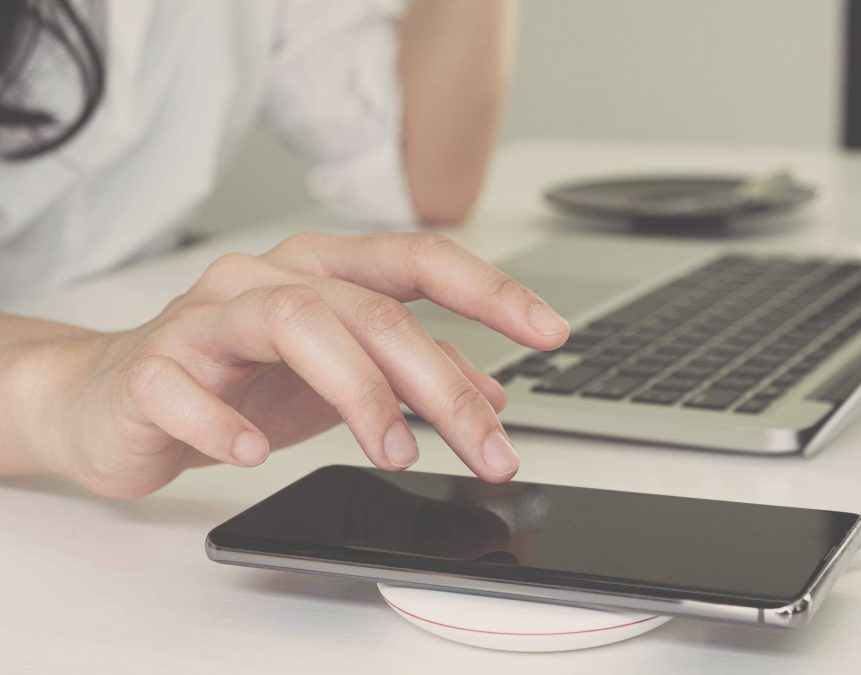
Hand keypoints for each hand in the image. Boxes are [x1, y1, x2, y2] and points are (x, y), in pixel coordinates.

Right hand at [30, 232, 568, 497]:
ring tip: (395, 453)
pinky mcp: (151, 367)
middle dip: (441, 383)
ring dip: (358, 393)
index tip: (551, 331)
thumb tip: (495, 396)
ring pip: (292, 321)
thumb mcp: (342, 376)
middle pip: (370, 309)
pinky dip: (226, 423)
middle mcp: (268, 277)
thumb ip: (413, 374)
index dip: (490, 290)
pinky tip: (254, 452)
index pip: (418, 259)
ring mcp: (205, 317)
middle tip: (487, 450)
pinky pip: (185, 386)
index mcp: (323, 270)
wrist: (114, 396)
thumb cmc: (238, 376)